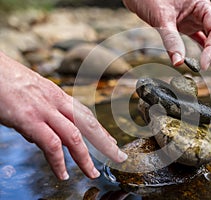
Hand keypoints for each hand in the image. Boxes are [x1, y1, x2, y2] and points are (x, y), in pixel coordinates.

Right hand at [0, 52, 126, 179]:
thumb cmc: (9, 81)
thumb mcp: (35, 95)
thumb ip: (46, 115)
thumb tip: (47, 137)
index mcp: (59, 96)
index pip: (87, 116)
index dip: (101, 131)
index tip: (111, 142)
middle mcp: (57, 102)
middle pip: (89, 125)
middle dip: (106, 143)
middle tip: (118, 157)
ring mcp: (44, 110)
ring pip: (74, 136)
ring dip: (85, 158)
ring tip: (91, 173)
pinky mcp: (29, 119)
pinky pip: (50, 144)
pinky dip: (58, 162)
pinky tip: (62, 173)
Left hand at [123, 0, 210, 79]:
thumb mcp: (161, 17)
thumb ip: (171, 39)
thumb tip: (178, 63)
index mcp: (202, 5)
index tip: (204, 66)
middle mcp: (201, 13)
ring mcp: (194, 21)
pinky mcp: (186, 27)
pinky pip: (200, 41)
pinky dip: (205, 52)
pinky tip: (210, 64)